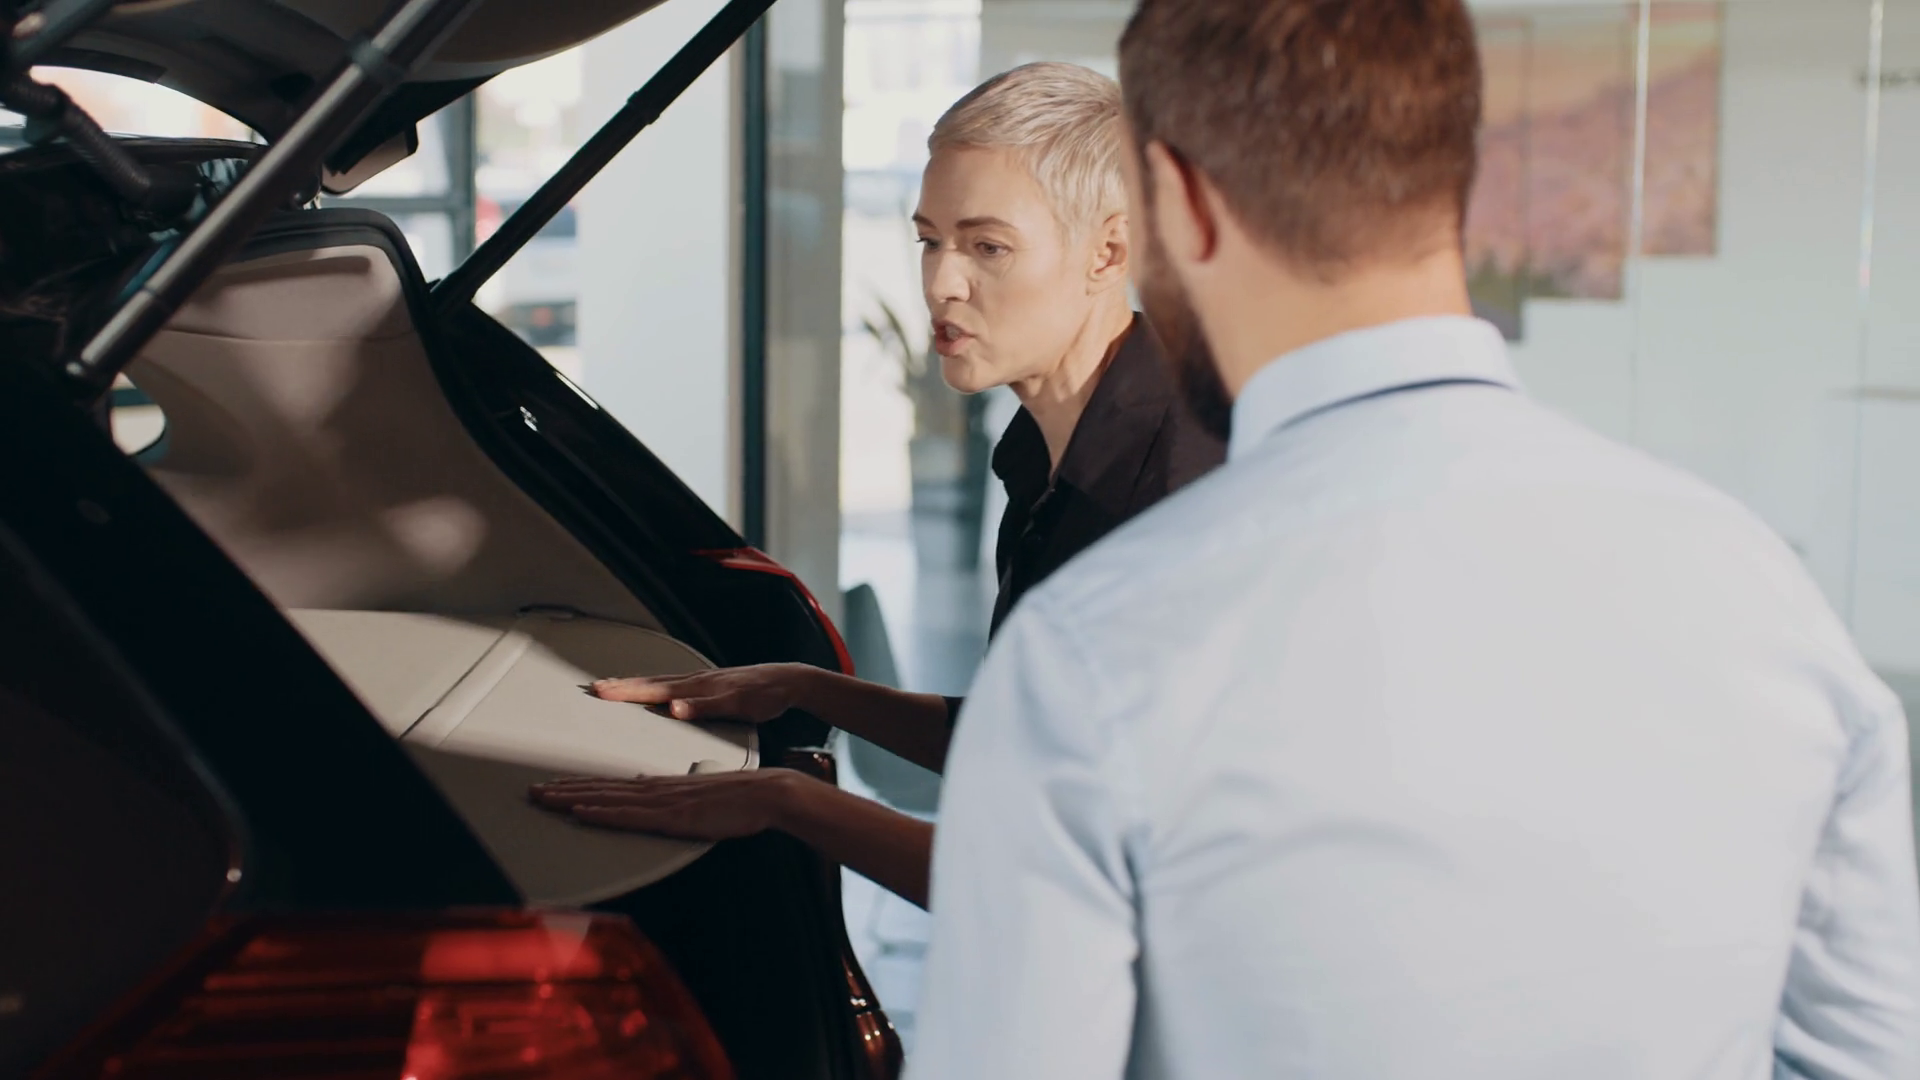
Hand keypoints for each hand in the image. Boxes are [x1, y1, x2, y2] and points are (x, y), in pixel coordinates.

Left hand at [528, 770, 804, 840]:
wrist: (766, 793)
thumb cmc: (737, 799)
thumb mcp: (695, 797)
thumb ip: (667, 796)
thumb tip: (644, 790)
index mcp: (659, 787)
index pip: (609, 787)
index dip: (577, 787)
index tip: (551, 788)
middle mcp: (655, 790)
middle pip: (599, 790)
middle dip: (562, 791)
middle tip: (530, 792)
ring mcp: (662, 802)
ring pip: (607, 800)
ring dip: (572, 799)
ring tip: (543, 799)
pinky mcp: (672, 816)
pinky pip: (629, 815)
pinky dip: (602, 813)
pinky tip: (581, 813)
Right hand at [591, 663, 819, 723]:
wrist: (787, 681)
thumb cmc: (765, 695)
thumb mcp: (737, 705)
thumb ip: (704, 708)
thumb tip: (673, 709)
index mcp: (696, 687)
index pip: (652, 689)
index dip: (625, 691)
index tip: (600, 692)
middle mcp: (694, 680)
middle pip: (649, 682)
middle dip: (620, 685)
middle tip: (593, 688)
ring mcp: (700, 681)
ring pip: (659, 681)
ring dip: (633, 684)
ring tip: (611, 687)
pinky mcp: (707, 685)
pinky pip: (671, 684)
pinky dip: (653, 687)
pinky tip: (651, 693)